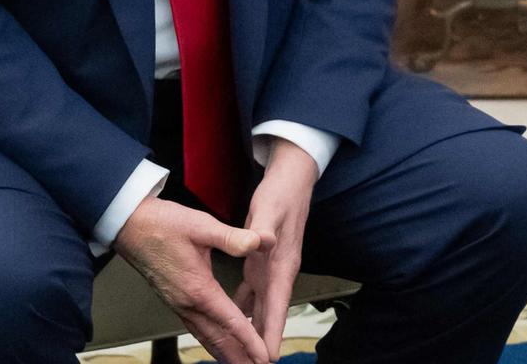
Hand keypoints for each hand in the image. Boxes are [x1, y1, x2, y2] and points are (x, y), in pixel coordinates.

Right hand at [115, 197, 268, 363]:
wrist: (130, 226)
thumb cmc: (164, 224)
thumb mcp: (202, 225)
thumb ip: (233, 237)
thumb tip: (261, 242)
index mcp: (198, 289)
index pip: (229, 321)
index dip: (249, 340)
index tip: (264, 355)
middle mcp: (187, 303)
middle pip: (218, 338)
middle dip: (239, 356)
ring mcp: (178, 304)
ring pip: (206, 336)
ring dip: (225, 353)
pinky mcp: (174, 300)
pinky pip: (197, 328)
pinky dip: (211, 340)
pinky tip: (218, 343)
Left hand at [235, 138, 317, 358]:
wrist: (292, 180)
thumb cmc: (281, 194)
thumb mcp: (269, 208)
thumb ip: (263, 228)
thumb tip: (263, 242)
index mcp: (281, 263)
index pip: (277, 305)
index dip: (272, 332)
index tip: (267, 357)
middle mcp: (279, 272)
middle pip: (270, 315)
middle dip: (262, 342)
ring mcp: (271, 270)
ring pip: (261, 309)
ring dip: (253, 331)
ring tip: (242, 353)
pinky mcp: (262, 264)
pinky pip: (252, 296)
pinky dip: (244, 312)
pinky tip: (234, 322)